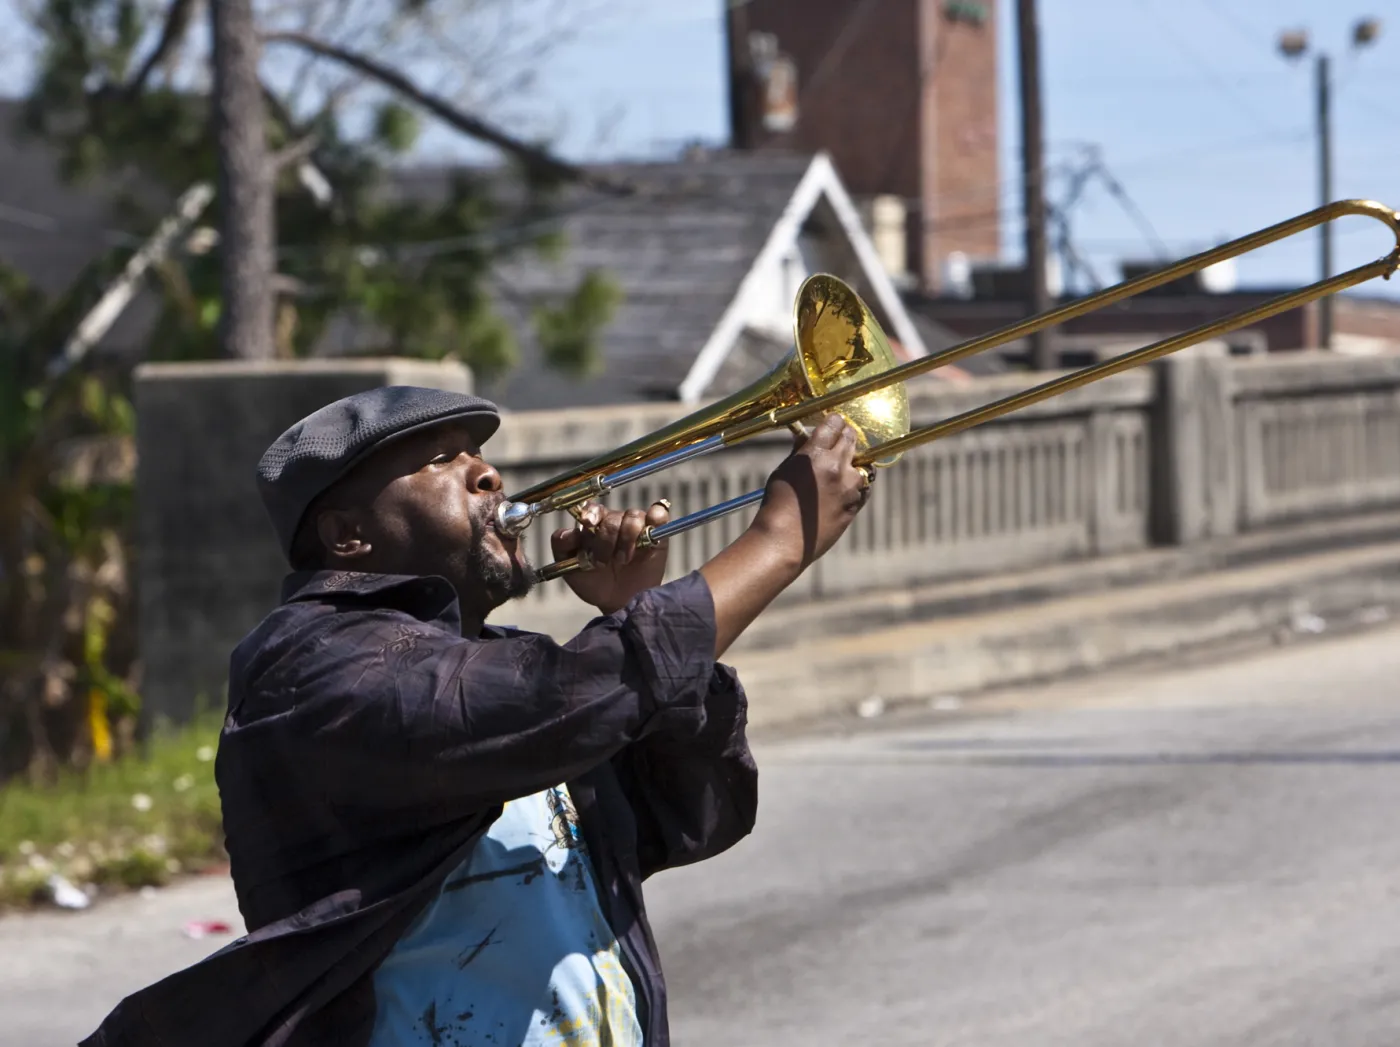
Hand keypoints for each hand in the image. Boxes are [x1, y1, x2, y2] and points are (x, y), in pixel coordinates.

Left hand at [552, 500, 670, 614]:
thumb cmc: (594, 584)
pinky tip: (647, 535)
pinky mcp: (657, 535)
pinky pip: (659, 514)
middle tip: (602, 563)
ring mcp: (637, 527)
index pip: (593, 508)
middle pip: (612, 517)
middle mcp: (616, 521)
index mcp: (594, 525)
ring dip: (626, 539)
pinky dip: (656, 516)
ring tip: (623, 560)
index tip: (588, 524)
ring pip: (633, 516)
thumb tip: (570, 531)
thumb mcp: (569, 568)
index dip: (591, 513)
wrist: (618, 604)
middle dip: (606, 540)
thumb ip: (562, 547)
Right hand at [751, 412, 873, 568]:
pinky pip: (865, 485)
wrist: (785, 541)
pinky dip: (859, 482)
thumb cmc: (777, 506)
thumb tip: (805, 435)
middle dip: (845, 435)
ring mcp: (849, 487)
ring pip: (863, 462)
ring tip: (843, 466)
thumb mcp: (784, 471)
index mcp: (815, 454)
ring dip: (854, 460)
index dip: (834, 421)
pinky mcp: (856, 504)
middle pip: (850, 438)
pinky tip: (847, 485)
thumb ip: (799, 451)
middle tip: (841, 436)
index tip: (833, 421)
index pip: (833, 424)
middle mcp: (836, 467)